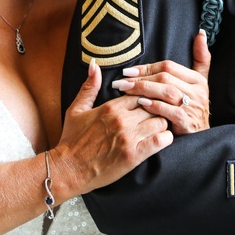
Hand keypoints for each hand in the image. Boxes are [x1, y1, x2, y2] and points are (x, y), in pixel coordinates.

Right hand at [55, 60, 172, 194]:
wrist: (69, 169)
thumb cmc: (72, 140)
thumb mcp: (76, 109)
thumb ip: (89, 87)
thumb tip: (94, 65)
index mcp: (111, 107)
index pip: (141, 93)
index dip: (146, 97)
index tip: (146, 104)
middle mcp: (122, 120)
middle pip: (153, 105)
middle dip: (157, 109)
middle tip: (156, 116)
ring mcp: (129, 138)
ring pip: (160, 121)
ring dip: (162, 124)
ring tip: (158, 128)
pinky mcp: (134, 155)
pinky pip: (161, 140)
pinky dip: (165, 139)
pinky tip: (161, 140)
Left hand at [110, 31, 211, 134]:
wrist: (200, 138)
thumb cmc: (193, 107)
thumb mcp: (199, 82)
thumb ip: (200, 58)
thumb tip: (200, 33)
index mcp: (198, 79)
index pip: (168, 66)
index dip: (146, 67)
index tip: (128, 71)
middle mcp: (198, 91)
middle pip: (165, 77)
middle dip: (140, 79)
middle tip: (121, 81)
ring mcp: (194, 106)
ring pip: (166, 92)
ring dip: (143, 90)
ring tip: (125, 91)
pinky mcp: (188, 122)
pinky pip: (169, 111)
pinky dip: (154, 106)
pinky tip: (140, 104)